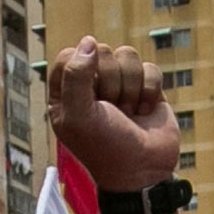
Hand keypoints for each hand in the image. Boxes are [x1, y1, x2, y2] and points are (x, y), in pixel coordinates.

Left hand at [48, 35, 180, 195]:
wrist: (144, 171)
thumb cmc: (105, 148)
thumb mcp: (79, 116)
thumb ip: (76, 76)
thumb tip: (89, 41)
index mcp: (65, 93)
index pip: (69, 55)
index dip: (82, 70)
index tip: (90, 97)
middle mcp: (91, 86)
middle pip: (100, 52)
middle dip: (110, 82)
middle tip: (111, 111)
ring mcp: (120, 85)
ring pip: (127, 55)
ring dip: (130, 87)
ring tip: (128, 112)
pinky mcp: (145, 87)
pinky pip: (149, 68)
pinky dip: (149, 90)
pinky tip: (144, 111)